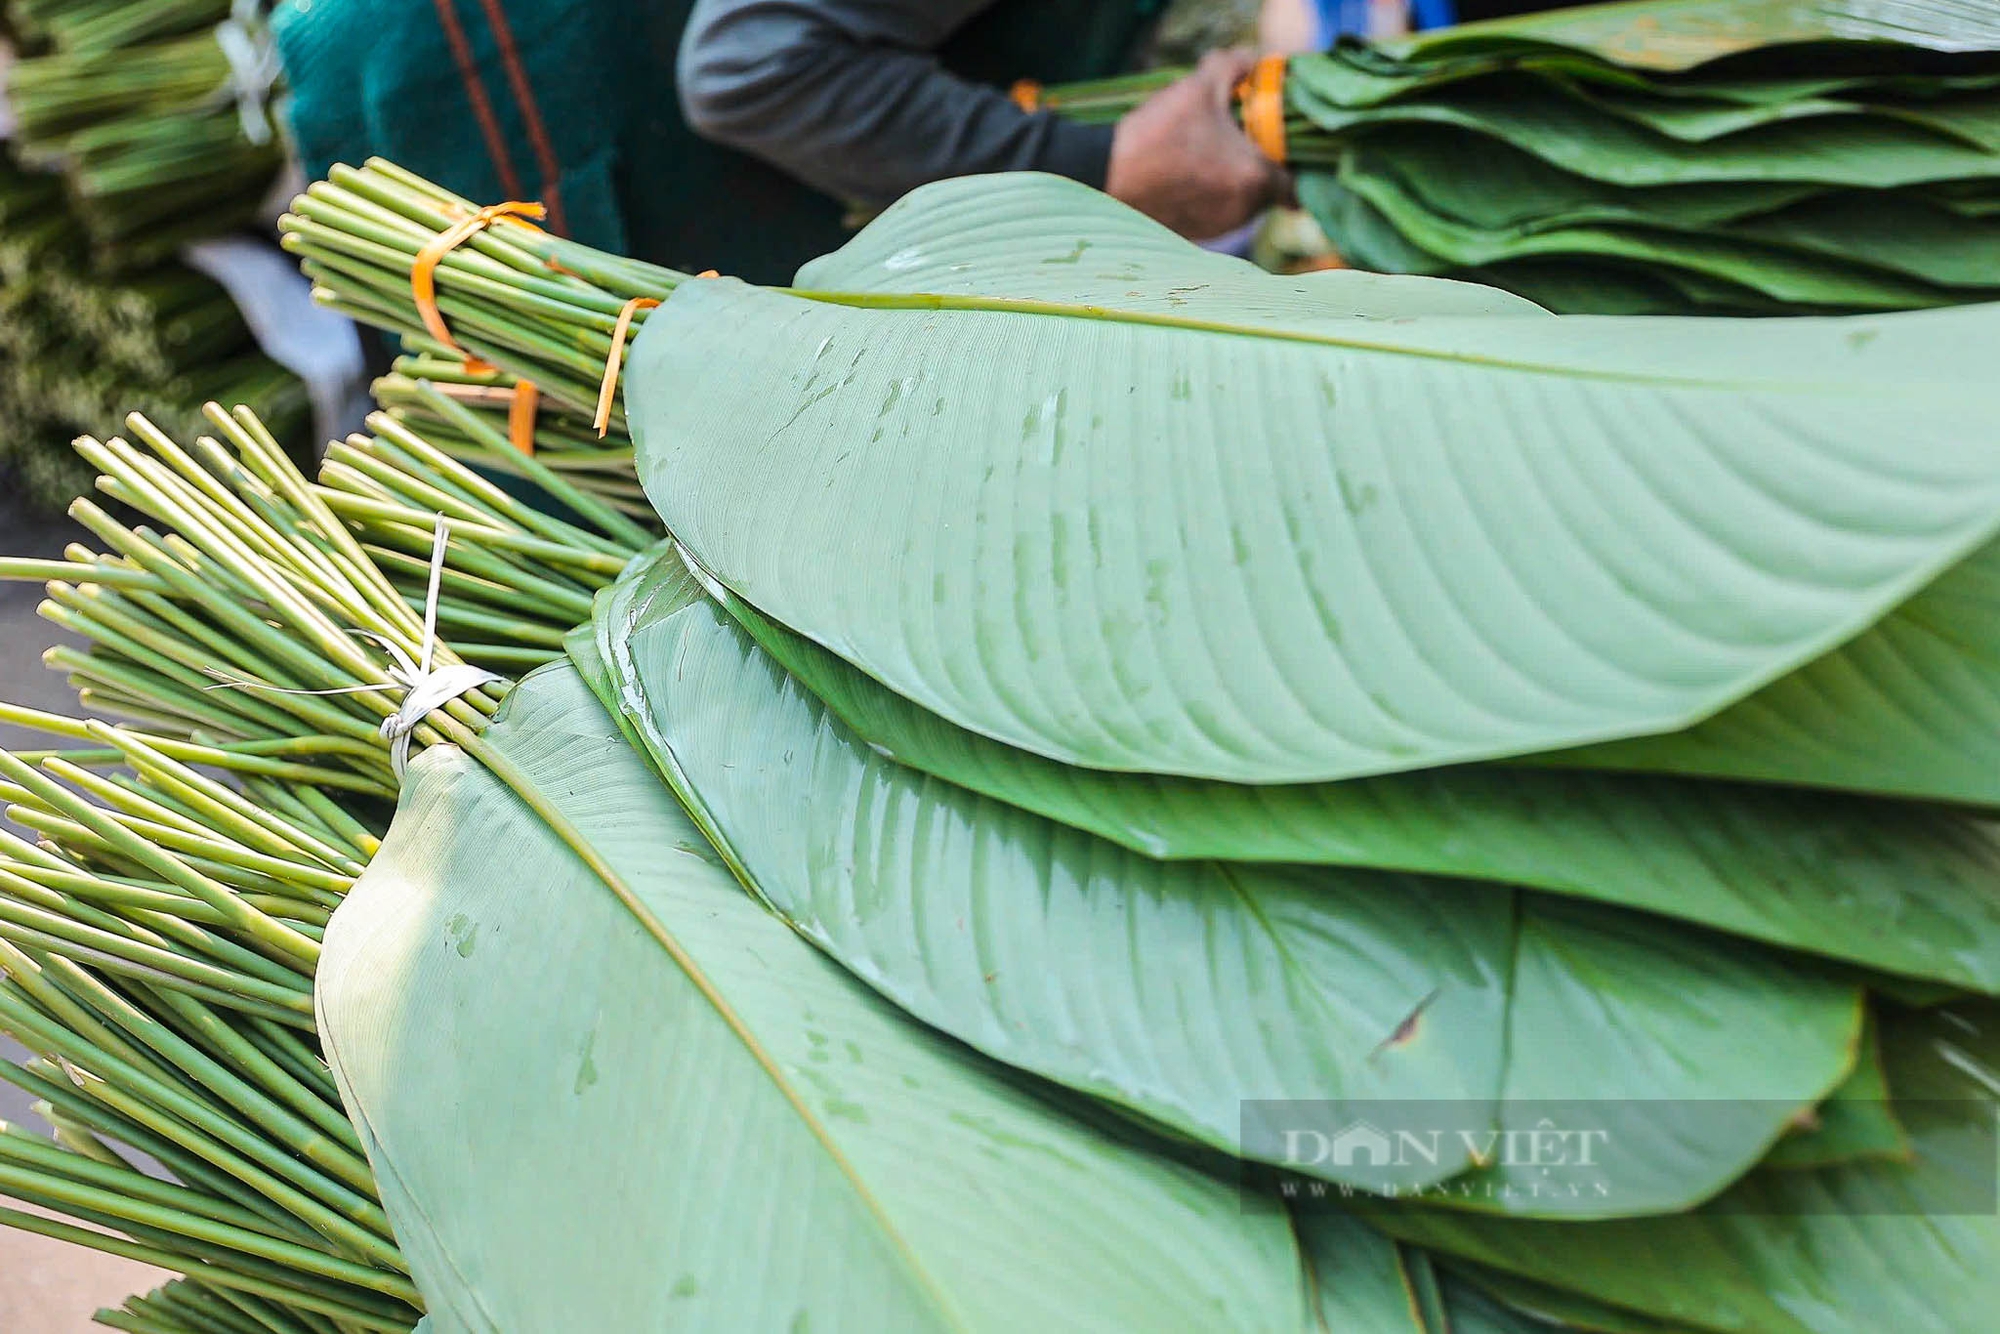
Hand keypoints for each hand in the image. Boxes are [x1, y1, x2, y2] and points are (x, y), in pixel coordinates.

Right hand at [1105, 49, 1288, 239]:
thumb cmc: (1157, 135)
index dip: (1294, 166)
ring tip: (1210, 154)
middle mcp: (1242, 212)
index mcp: (1255, 179)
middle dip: (1260, 167)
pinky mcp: (1194, 236)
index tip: (1281, 148)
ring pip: (1242, 204)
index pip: (1297, 187)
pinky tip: (1189, 173)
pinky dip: (1212, 196)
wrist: (1105, 178)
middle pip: (1268, 192)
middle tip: (1241, 140)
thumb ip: (1233, 67)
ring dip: (1235, 181)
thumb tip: (1249, 60)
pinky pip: (1217, 213)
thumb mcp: (1198, 87)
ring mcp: (1217, 228)